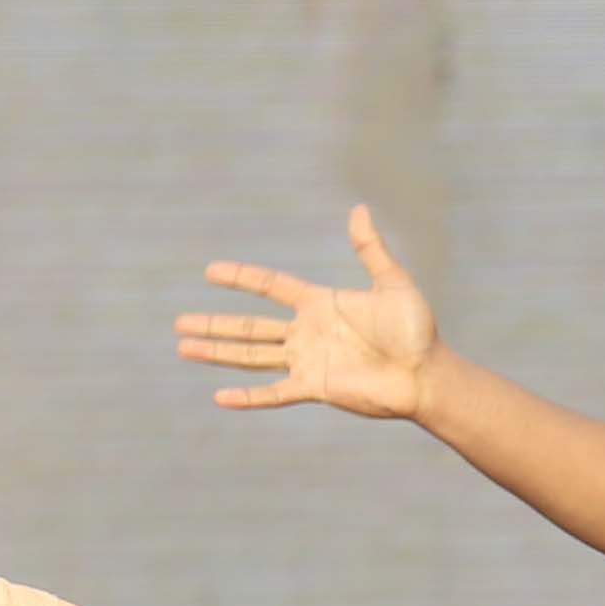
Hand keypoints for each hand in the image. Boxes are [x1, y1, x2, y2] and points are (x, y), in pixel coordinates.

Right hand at [181, 210, 439, 420]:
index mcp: (320, 303)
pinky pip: (274, 392)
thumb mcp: (392, 283)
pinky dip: (248, 396)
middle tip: (178, 322)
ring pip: (251, 356)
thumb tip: (358, 209)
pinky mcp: (314, 387)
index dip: (242, 278)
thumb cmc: (415, 329)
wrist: (426, 373)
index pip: (270, 286)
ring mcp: (307, 360)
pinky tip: (220, 396)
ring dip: (217, 352)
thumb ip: (370, 249)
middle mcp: (307, 332)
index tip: (210, 270)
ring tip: (184, 348)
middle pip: (250, 325)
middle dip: (214, 323)